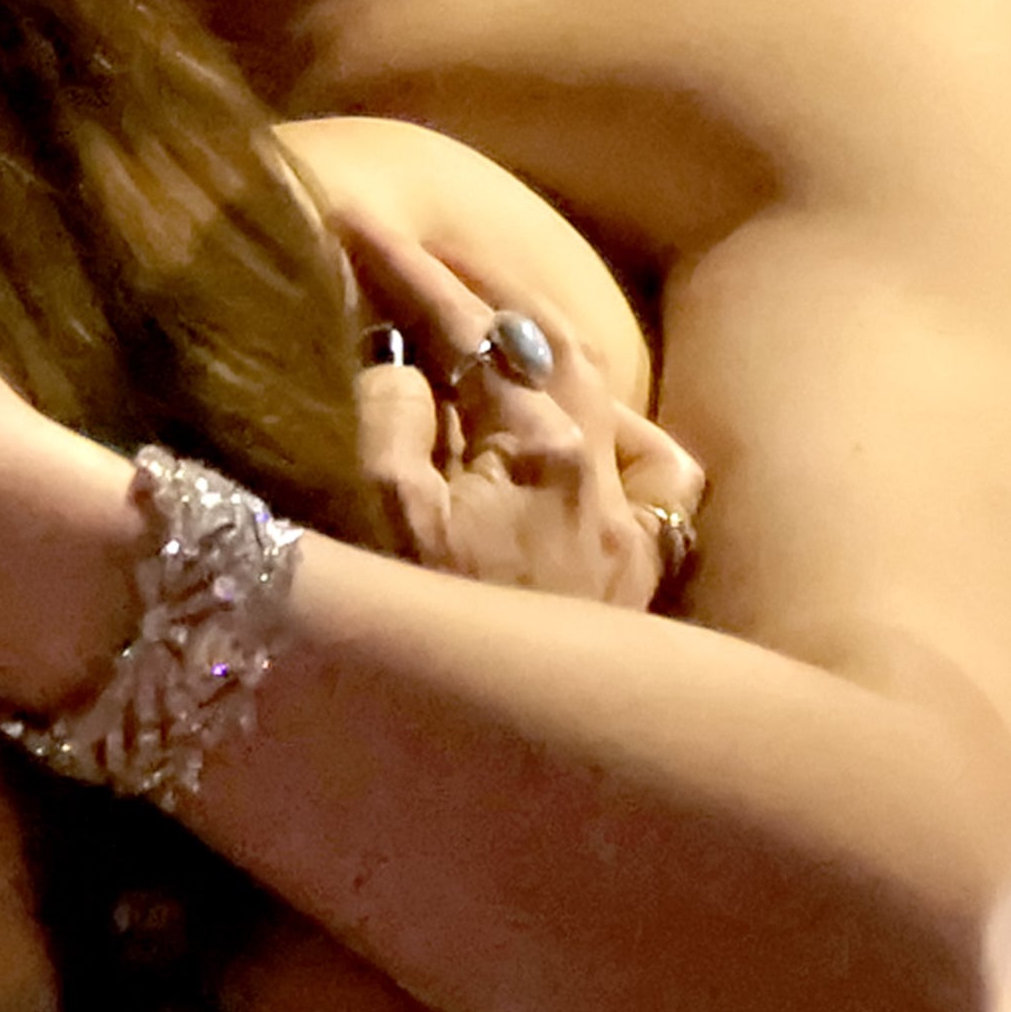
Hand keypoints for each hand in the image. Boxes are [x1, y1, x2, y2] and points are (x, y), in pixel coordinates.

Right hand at [289, 118, 703, 609]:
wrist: (479, 790)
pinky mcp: (636, 603)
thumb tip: (409, 369)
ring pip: (620, 417)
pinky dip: (619, 450)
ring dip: (560, 361)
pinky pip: (658, 499)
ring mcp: (631, 551)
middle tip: (420, 255)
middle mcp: (607, 493)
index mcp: (543, 457)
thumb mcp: (370, 513)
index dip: (407, 268)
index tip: (352, 220)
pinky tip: (590, 450)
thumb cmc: (408, 640)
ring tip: (504, 338)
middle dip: (486, 292)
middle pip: (556, 351)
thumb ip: (392, 415)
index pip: (471, 331)